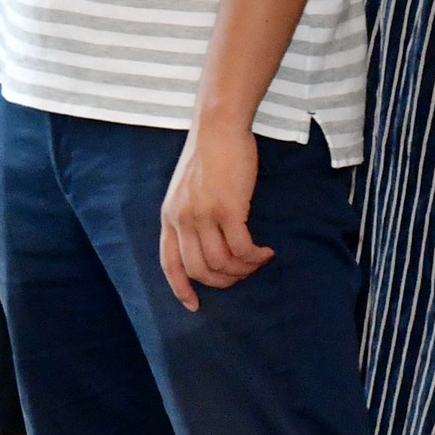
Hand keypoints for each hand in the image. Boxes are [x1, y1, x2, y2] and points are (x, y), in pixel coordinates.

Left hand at [155, 119, 269, 312]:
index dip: (181, 289)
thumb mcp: (186, 188)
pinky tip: (265, 252)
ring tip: (258, 261)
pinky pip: (241, 248)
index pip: (169, 264)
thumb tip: (206, 239)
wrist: (218, 128)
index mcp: (169, 217)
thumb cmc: (208, 154)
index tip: (194, 306)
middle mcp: (182, 221)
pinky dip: (254, 256)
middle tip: (242, 275)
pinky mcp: (228, 210)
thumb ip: (189, 213)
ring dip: (243, 269)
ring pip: (221, 262)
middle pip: (198, 269)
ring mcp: (204, 216)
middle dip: (223, 281)